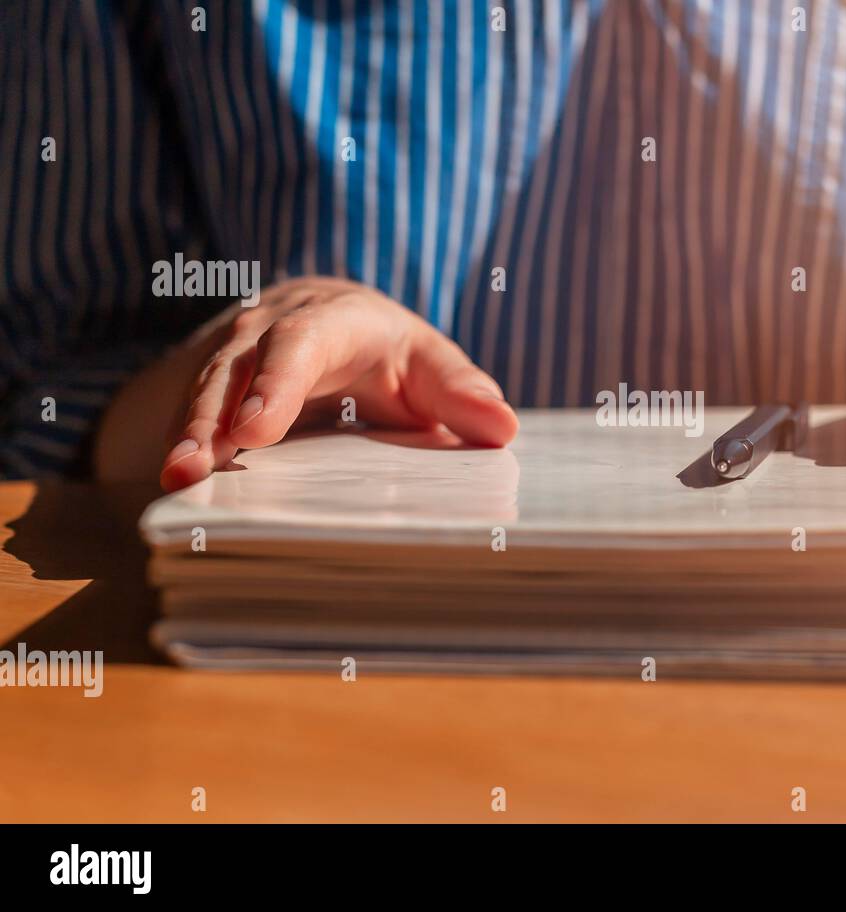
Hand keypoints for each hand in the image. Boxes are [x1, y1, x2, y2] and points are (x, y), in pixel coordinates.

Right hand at [95, 276, 516, 490]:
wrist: (329, 321)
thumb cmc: (389, 351)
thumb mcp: (431, 363)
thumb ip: (463, 391)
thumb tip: (503, 429)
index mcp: (333, 321)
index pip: (300, 344)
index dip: (275, 385)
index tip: (255, 431)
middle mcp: (272, 331)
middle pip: (238, 369)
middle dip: (214, 417)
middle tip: (196, 467)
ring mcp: (236, 358)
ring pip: (204, 392)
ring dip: (187, 436)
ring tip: (173, 479)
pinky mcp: (216, 389)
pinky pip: (192, 417)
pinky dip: (180, 446)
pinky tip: (172, 485)